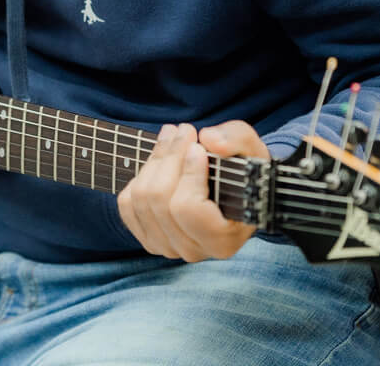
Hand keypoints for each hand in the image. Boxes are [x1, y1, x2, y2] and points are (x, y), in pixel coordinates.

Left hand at [116, 120, 270, 261]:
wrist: (235, 192)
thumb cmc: (245, 174)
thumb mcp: (252, 151)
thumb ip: (237, 141)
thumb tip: (209, 139)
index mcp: (223, 241)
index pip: (189, 208)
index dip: (189, 174)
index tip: (197, 147)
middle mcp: (193, 250)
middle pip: (161, 199)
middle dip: (169, 157)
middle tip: (183, 129)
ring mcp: (167, 247)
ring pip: (142, 198)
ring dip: (155, 160)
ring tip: (171, 136)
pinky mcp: (147, 237)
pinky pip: (127, 204)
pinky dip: (139, 177)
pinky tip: (159, 163)